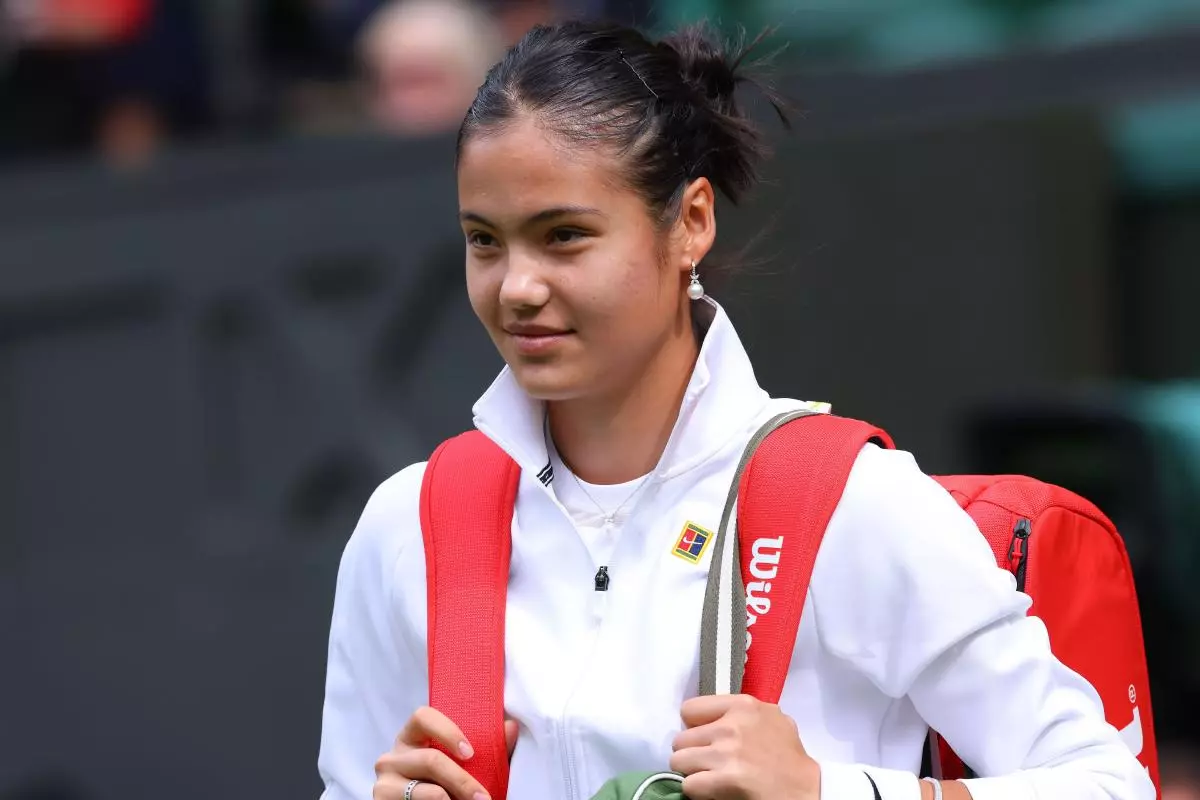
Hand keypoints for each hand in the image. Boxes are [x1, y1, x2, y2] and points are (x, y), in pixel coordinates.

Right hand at [373, 706, 519, 799]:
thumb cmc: (449, 786)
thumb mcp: (468, 767)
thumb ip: (490, 748)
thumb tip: (511, 727)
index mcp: (413, 737)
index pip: (423, 716)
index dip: (447, 731)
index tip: (471, 753)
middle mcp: (393, 755)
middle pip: (430, 759)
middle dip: (462, 780)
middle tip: (483, 798)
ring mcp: (384, 781)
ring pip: (424, 790)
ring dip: (452, 799)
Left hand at [670, 694, 820, 799]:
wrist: (806, 790)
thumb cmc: (789, 756)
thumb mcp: (771, 718)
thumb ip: (741, 712)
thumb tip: (710, 719)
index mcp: (743, 705)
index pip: (690, 709)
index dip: (694, 727)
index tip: (704, 739)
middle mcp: (732, 725)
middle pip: (681, 739)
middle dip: (691, 753)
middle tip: (708, 763)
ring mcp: (727, 752)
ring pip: (678, 761)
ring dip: (692, 772)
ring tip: (709, 776)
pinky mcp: (726, 779)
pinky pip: (689, 785)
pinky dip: (697, 791)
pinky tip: (712, 790)